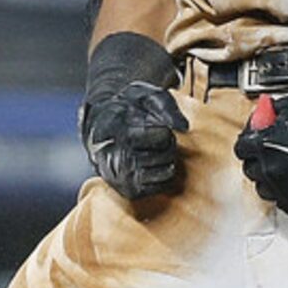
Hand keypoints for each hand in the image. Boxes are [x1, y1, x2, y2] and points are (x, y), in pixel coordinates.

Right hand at [81, 80, 188, 201]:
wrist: (103, 129)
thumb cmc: (128, 111)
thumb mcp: (144, 96)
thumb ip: (165, 106)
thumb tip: (184, 127)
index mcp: (113, 130)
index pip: (158, 136)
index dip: (162, 129)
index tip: (151, 124)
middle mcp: (113, 158)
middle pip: (165, 153)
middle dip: (168, 143)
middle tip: (155, 135)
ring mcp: (120, 177)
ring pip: (167, 170)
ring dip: (168, 157)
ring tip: (152, 148)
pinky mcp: (130, 192)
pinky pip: (164, 185)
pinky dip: (166, 173)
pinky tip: (152, 162)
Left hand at [234, 94, 287, 216]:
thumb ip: (270, 112)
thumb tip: (261, 115)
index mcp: (265, 147)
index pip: (241, 149)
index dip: (249, 145)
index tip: (255, 145)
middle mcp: (270, 170)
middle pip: (250, 169)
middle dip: (259, 161)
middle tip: (273, 155)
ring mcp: (282, 190)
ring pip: (263, 188)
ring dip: (270, 179)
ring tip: (287, 168)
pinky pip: (280, 200)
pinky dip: (285, 192)